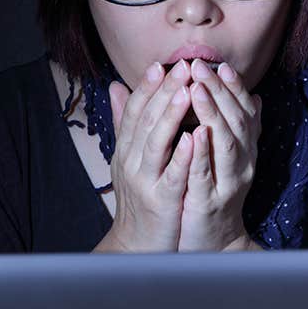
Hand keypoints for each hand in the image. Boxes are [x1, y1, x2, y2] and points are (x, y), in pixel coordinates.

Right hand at [95, 60, 194, 252]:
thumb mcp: (128, 158)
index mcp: (126, 149)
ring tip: (186, 90)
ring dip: (170, 114)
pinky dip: (181, 155)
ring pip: (156, 142)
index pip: (134, 111)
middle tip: (180, 66)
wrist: (137, 244)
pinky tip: (192, 137)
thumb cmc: (139, 198)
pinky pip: (172, 174)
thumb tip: (115, 86)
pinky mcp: (161, 200)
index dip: (146, 87)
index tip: (160, 64)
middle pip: (146, 120)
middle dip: (163, 91)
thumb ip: (125, 123)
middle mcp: (130, 161)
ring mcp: (144, 180)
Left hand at [177, 59, 262, 251]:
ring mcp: (228, 183)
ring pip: (225, 144)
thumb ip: (233, 127)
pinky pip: (206, 174)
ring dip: (212, 114)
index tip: (220, 65)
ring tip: (195, 90)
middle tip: (200, 66)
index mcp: (243, 150)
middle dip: (218, 91)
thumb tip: (253, 96)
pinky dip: (201, 154)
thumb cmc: (214, 192)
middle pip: (236, 121)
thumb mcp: (224, 158)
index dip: (234, 88)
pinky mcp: (210, 202)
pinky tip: (193, 135)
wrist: (213, 241)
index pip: (243, 111)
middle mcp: (242, 163)